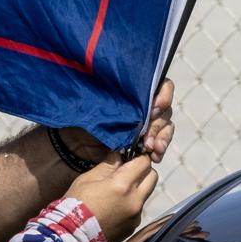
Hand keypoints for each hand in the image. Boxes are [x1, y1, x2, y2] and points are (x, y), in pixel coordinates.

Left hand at [62, 78, 176, 163]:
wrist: (75, 145)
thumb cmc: (83, 119)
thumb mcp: (100, 105)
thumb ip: (120, 100)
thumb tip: (139, 96)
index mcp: (133, 91)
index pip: (160, 85)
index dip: (163, 95)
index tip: (153, 109)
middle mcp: (142, 105)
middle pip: (164, 109)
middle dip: (159, 124)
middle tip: (148, 136)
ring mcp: (145, 124)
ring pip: (165, 126)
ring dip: (162, 138)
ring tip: (153, 149)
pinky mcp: (144, 142)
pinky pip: (160, 143)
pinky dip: (160, 150)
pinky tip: (155, 156)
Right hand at [66, 153, 157, 241]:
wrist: (73, 238)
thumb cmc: (76, 204)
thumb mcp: (87, 179)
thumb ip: (108, 166)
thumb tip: (120, 156)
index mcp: (123, 185)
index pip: (144, 162)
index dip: (138, 157)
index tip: (130, 156)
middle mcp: (135, 200)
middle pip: (153, 177)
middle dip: (143, 171)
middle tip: (127, 172)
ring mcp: (136, 216)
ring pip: (146, 194)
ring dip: (138, 189)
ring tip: (118, 192)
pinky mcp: (133, 227)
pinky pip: (138, 210)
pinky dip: (131, 205)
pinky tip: (114, 209)